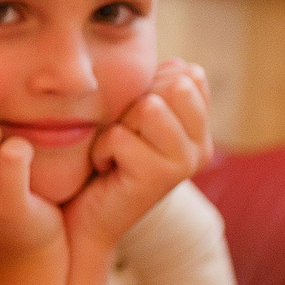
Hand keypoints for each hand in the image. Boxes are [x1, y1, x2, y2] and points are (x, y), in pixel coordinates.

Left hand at [63, 60, 212, 252]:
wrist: (83, 220)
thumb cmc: (101, 162)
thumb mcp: (131, 119)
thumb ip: (155, 91)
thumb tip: (177, 63)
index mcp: (199, 129)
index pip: (189, 75)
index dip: (150, 85)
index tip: (134, 119)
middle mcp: (201, 146)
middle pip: (173, 86)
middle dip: (135, 103)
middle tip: (122, 136)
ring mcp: (184, 163)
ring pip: (149, 108)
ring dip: (118, 126)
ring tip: (115, 152)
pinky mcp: (160, 178)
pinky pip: (119, 136)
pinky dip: (101, 149)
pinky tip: (105, 169)